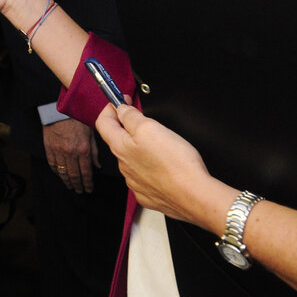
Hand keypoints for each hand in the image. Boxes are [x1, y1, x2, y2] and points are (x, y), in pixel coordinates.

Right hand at [43, 118, 100, 193]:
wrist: (59, 108)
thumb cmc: (77, 118)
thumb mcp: (91, 132)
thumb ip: (94, 150)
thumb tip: (97, 166)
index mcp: (83, 149)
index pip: (86, 172)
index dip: (88, 183)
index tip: (89, 189)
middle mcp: (71, 153)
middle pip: (74, 175)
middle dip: (78, 185)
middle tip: (80, 191)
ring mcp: (59, 151)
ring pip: (63, 172)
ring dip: (67, 182)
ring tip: (70, 187)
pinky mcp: (49, 148)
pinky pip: (53, 165)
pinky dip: (57, 172)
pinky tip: (60, 175)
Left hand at [95, 103, 213, 224]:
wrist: (193, 195)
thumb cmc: (175, 163)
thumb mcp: (150, 128)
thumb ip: (131, 116)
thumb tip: (121, 110)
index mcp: (120, 148)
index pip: (103, 123)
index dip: (110, 108)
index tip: (120, 102)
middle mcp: (124, 166)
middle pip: (118, 140)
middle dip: (127, 127)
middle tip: (143, 119)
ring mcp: (136, 182)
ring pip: (132, 158)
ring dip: (140, 148)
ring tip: (159, 143)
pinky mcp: (149, 193)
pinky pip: (144, 175)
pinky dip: (150, 166)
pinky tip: (163, 164)